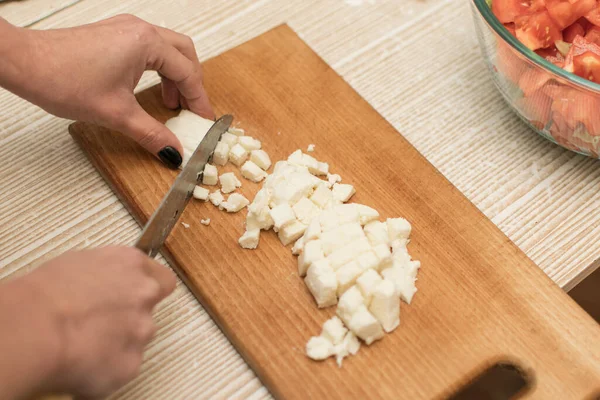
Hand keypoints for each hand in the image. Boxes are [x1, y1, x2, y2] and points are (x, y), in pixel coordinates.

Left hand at [0, 15, 214, 167]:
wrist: (23, 63)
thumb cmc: (62, 79)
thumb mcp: (116, 114)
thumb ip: (151, 134)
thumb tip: (173, 151)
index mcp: (146, 43)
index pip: (188, 73)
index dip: (199, 100)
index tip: (204, 120)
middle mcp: (140, 30)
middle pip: (184, 53)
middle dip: (192, 84)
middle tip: (191, 110)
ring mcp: (125, 29)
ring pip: (168, 49)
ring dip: (175, 76)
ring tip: (171, 104)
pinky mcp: (113, 34)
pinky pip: (149, 48)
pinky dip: (158, 69)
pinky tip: (150, 89)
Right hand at [0, 246, 175, 398]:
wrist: (35, 328)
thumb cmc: (44, 295)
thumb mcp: (79, 264)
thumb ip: (107, 274)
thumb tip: (105, 285)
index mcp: (132, 265)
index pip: (162, 279)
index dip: (149, 290)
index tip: (135, 298)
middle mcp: (144, 295)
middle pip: (148, 311)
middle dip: (129, 318)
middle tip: (99, 325)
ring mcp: (141, 330)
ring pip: (136, 340)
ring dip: (118, 343)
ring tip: (84, 344)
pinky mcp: (131, 363)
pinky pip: (123, 367)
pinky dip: (106, 367)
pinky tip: (82, 362)